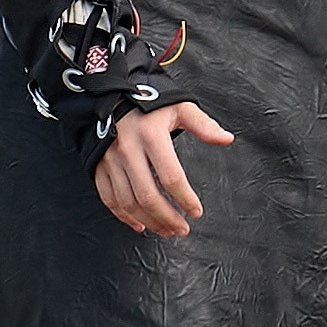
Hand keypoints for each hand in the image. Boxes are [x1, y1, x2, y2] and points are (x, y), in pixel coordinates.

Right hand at [95, 99, 233, 236]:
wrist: (113, 96)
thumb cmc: (150, 103)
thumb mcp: (180, 107)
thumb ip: (203, 125)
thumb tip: (227, 138)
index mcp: (151, 136)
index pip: (171, 176)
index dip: (185, 198)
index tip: (196, 212)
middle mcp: (128, 150)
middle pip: (147, 195)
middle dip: (167, 217)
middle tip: (182, 229)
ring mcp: (110, 161)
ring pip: (128, 202)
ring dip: (149, 221)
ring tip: (167, 230)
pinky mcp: (99, 167)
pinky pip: (109, 198)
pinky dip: (124, 216)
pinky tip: (140, 225)